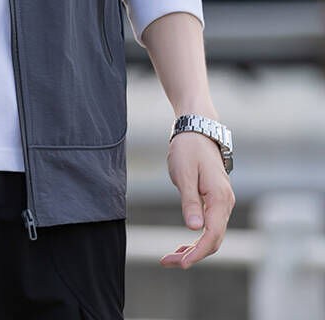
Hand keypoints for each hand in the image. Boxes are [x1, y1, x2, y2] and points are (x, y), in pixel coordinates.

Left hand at [161, 129, 234, 267]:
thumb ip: (189, 201)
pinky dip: (197, 237)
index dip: (197, 252)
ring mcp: (222, 201)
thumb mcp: (184, 174)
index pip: (212, 235)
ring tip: (171, 257)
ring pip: (212, 234)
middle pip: (214, 239)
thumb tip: (194, 229)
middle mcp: (225, 203)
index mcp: (219, 198)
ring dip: (194, 248)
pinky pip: (210, 225)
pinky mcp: (215, 199)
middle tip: (167, 262)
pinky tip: (183, 243)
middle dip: (193, 255)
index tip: (181, 263)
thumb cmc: (188, 149)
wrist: (197, 129)